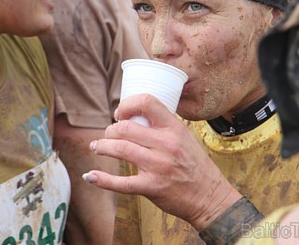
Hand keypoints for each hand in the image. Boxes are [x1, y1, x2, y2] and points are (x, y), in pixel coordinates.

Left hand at [81, 94, 241, 229]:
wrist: (209, 196)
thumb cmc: (193, 165)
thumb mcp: (184, 138)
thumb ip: (162, 127)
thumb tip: (132, 117)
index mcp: (174, 128)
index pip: (147, 102)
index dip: (127, 104)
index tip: (119, 113)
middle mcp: (166, 145)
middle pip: (126, 127)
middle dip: (110, 129)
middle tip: (107, 134)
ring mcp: (158, 166)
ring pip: (120, 149)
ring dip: (102, 146)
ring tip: (96, 146)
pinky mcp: (151, 187)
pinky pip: (121, 183)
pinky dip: (102, 180)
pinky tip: (90, 176)